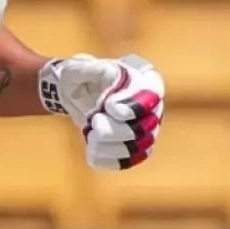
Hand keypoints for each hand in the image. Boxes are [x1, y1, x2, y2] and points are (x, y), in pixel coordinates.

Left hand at [39, 54, 164, 169]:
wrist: (77, 92)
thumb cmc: (81, 76)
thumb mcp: (81, 67)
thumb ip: (96, 71)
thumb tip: (114, 89)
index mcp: (144, 80)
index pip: (152, 94)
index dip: (134, 105)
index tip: (108, 107)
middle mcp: (152, 107)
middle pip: (146, 127)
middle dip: (115, 129)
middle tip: (94, 120)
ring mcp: (145, 130)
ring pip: (138, 147)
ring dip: (109, 145)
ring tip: (91, 133)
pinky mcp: (134, 148)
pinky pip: (127, 161)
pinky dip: (107, 159)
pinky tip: (91, 151)